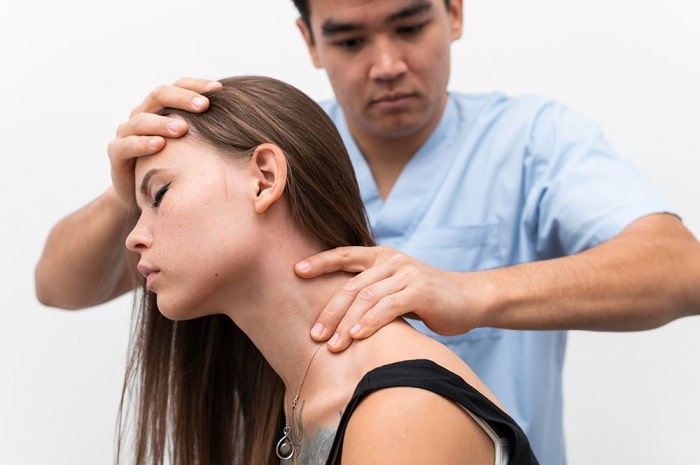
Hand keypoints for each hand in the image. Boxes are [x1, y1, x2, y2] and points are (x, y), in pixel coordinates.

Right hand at [106, 77, 221, 208]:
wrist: (139, 193)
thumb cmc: (172, 165)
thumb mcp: (191, 147)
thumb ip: (207, 132)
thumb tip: (246, 124)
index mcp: (160, 107)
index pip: (177, 86)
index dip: (196, 85)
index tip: (220, 89)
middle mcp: (142, 113)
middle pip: (158, 95)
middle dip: (182, 98)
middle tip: (204, 105)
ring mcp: (126, 132)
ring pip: (141, 119)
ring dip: (163, 122)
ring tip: (183, 128)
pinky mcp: (116, 153)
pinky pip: (126, 145)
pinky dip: (142, 144)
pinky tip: (159, 145)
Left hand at [295, 246, 474, 350]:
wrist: (469, 298)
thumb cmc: (428, 298)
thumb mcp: (396, 287)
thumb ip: (372, 290)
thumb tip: (337, 312)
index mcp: (382, 256)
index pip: (344, 255)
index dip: (320, 262)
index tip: (296, 270)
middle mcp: (392, 260)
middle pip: (351, 285)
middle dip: (330, 311)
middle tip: (314, 334)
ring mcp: (406, 273)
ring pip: (366, 298)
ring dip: (346, 323)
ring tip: (332, 344)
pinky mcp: (420, 290)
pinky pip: (388, 307)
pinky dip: (370, 322)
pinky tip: (356, 336)